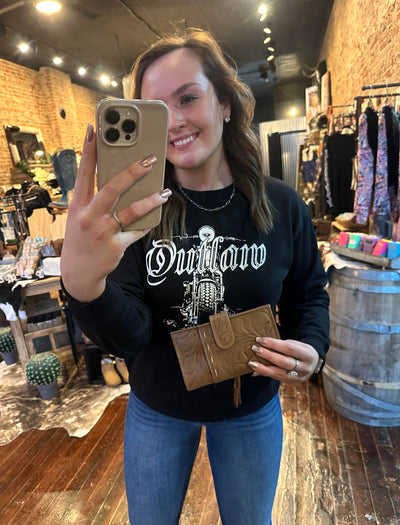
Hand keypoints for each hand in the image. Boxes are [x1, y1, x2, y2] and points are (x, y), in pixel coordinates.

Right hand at [60, 124, 170, 301]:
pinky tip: (155, 217)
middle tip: (149, 160)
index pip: (84, 172)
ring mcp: (103, 232)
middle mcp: (89, 216)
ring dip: (151, 200)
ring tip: (164, 193)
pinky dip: (146, 224)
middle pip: (112, 188)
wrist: (79, 273)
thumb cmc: (82, 238)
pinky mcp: (116, 246)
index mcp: (79, 204)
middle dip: (132, 172)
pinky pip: (137, 232)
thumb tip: (120, 179)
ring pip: (131, 211)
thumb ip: (95, 198)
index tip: (95, 129)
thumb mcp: (81, 216)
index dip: (89, 150)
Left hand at [248, 337, 319, 382]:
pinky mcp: (292, 383)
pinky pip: (277, 378)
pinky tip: (256, 370)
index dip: (273, 344)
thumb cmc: (301, 350)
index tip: (260, 340)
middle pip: (284, 362)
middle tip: (255, 349)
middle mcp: (305, 368)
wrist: (313, 363)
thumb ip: (283, 345)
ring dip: (263, 368)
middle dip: (268, 355)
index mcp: (308, 355)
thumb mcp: (297, 345)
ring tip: (252, 363)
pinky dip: (265, 373)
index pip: (289, 348)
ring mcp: (299, 377)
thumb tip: (264, 344)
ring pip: (279, 373)